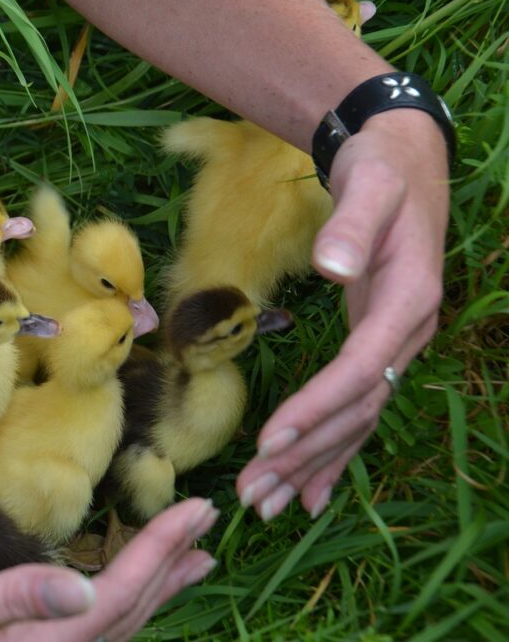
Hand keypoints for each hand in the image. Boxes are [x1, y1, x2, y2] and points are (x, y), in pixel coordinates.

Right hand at [0, 497, 218, 641]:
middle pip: (127, 614)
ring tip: (191, 558)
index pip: (116, 598)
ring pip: (114, 626)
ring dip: (155, 586)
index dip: (160, 551)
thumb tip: (84, 593)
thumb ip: (8, 602)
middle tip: (209, 520)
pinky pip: (89, 630)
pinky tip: (122, 588)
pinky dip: (121, 602)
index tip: (197, 509)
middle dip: (170, 564)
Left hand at [237, 107, 449, 519]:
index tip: (269, 441)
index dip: (317, 406)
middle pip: (357, 408)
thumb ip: (353, 222)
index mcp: (408, 299)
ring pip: (357, 418)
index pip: (361, 368)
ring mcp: (397, 343)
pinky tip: (310, 489)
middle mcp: (408, 331)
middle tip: (255, 494)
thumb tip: (334, 265)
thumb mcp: (369, 183)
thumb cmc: (381, 170)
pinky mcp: (379, 345)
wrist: (402, 160)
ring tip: (269, 504)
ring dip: (313, 463)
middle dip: (305, 453)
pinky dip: (335, 450)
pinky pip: (359, 408)